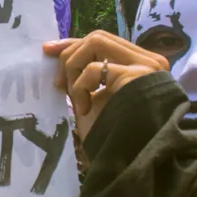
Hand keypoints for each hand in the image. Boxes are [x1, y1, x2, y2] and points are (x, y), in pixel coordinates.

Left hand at [43, 30, 168, 137]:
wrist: (130, 159)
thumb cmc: (113, 134)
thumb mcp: (97, 98)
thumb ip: (89, 76)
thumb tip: (61, 58)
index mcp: (140, 65)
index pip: (104, 42)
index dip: (74, 44)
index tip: (48, 51)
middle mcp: (148, 61)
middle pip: (98, 37)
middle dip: (70, 54)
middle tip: (57, 82)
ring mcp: (145, 67)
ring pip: (96, 43)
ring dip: (75, 67)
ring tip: (72, 94)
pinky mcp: (136, 76)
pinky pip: (94, 70)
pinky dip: (80, 87)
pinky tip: (83, 109)